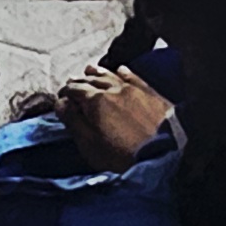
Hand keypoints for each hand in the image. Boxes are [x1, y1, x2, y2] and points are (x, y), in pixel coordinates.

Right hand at [55, 66, 173, 168]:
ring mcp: (133, 89)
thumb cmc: (122, 155)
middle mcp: (113, 89)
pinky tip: (119, 70)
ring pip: (110, 74)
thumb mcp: (90, 145)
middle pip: (91, 79)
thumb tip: (61, 103)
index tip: (61, 97)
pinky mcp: (150, 92)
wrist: (164, 154)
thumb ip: (73, 122)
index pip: (74, 89)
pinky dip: (122, 72)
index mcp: (95, 101)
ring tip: (89, 71)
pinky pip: (133, 76)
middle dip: (79, 81)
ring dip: (97, 73)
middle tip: (71, 83)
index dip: (65, 92)